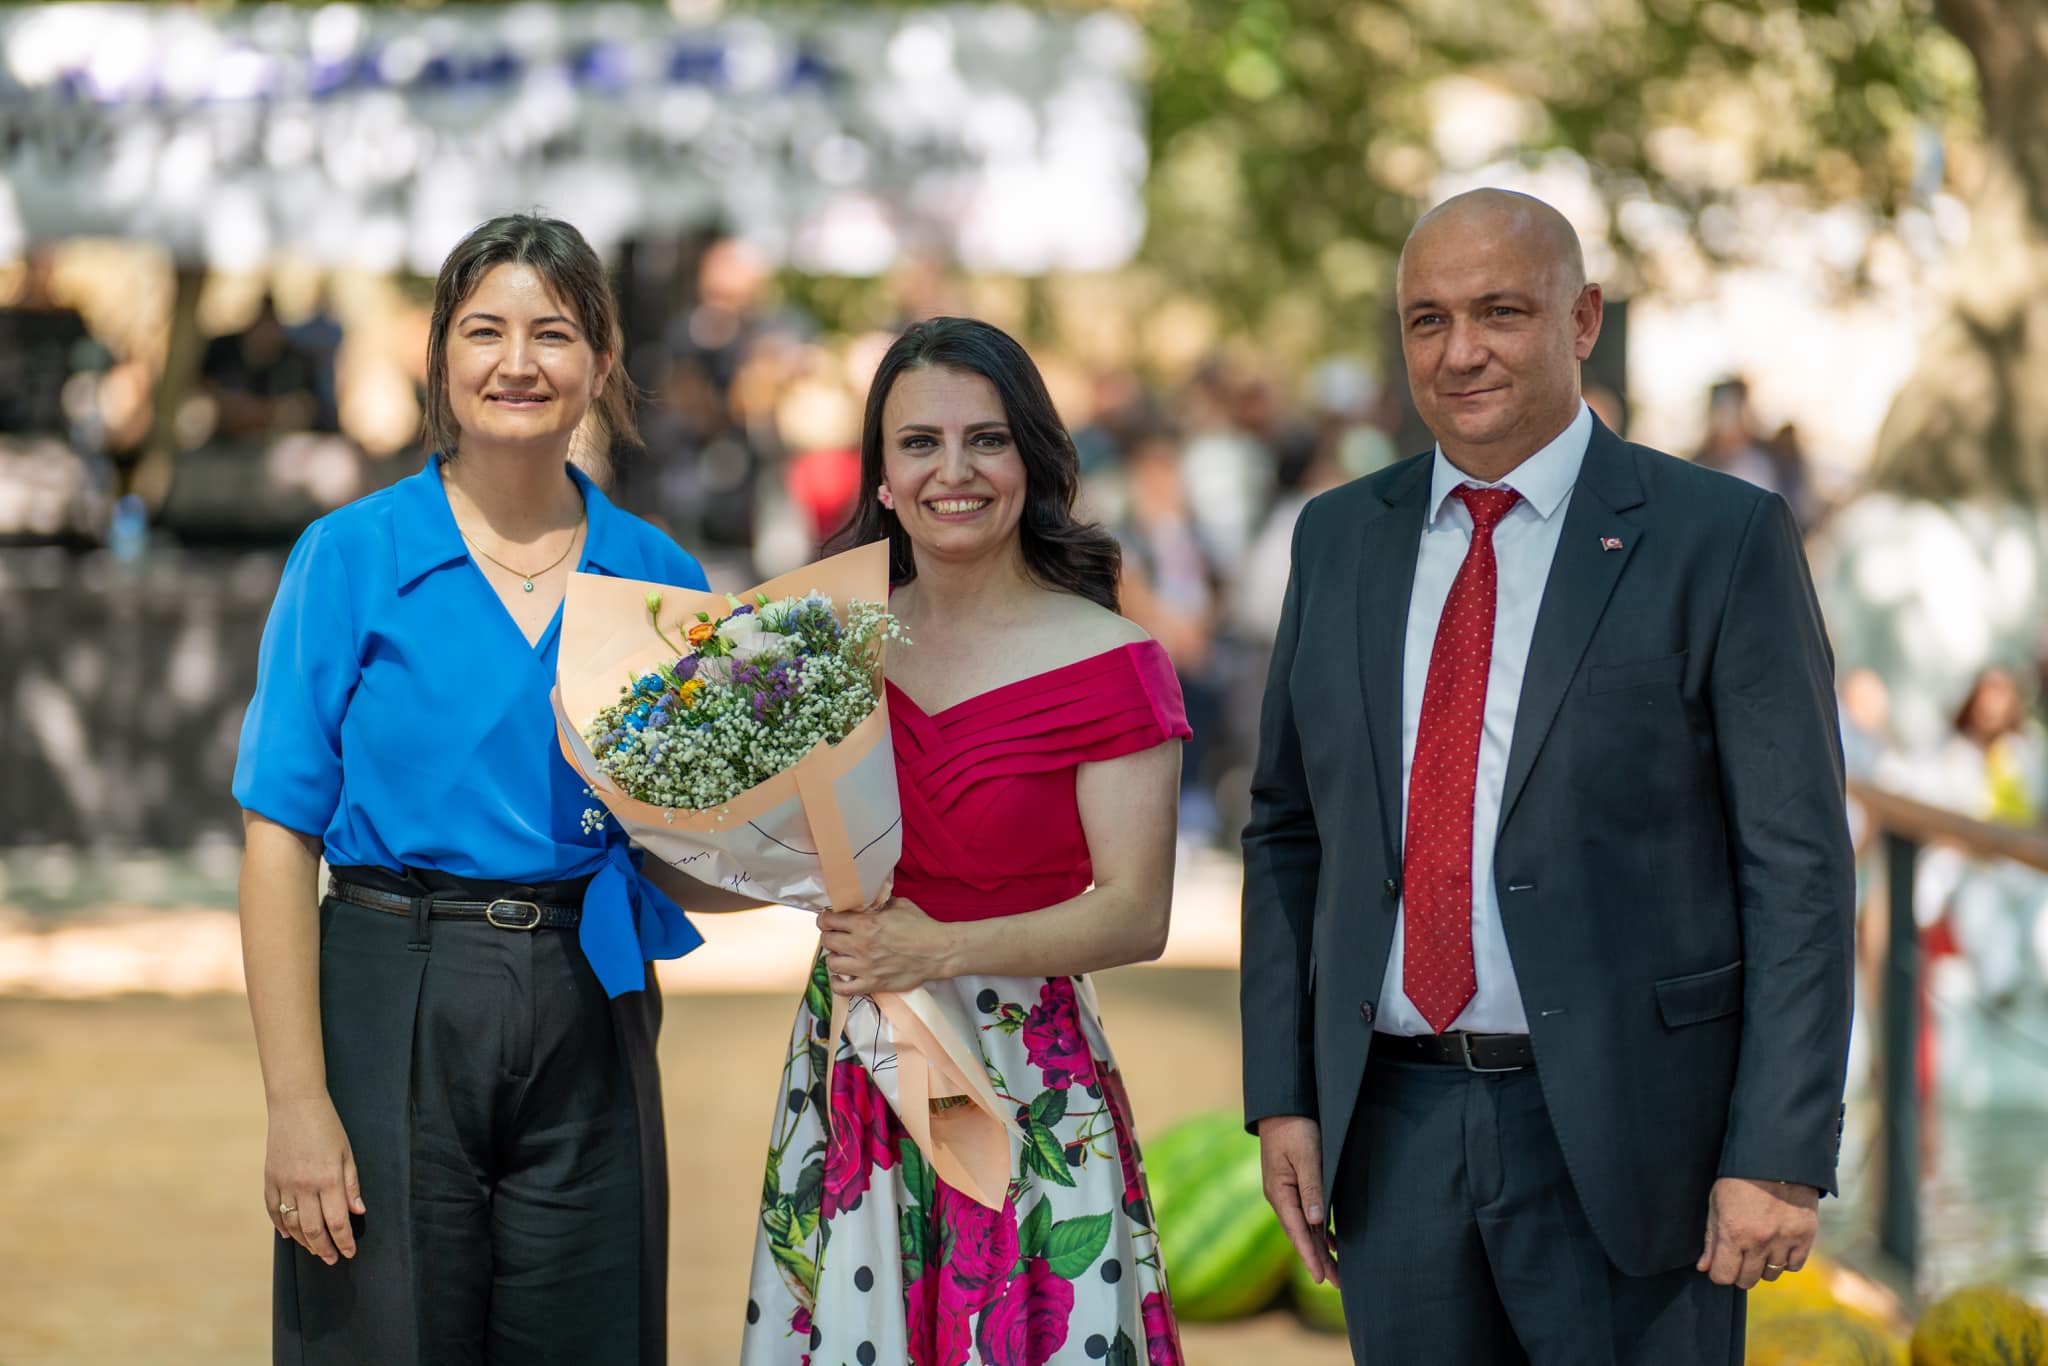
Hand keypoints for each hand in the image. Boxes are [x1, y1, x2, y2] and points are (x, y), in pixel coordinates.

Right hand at [265, 1094, 365, 1265]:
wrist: (295, 1105)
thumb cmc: (327, 1127)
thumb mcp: (347, 1152)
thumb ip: (351, 1184)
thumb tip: (358, 1212)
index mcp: (329, 1179)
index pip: (338, 1221)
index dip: (344, 1241)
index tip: (349, 1253)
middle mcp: (305, 1186)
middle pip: (313, 1230)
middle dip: (324, 1249)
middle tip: (332, 1259)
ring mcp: (284, 1184)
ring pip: (292, 1225)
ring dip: (304, 1242)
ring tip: (315, 1250)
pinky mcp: (269, 1180)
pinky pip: (273, 1211)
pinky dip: (281, 1226)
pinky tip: (289, 1235)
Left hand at [816, 895, 951, 994]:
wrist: (938, 951)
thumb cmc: (921, 926)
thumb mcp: (898, 905)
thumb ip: (878, 903)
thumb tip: (866, 901)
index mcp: (865, 924)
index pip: (829, 920)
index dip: (825, 918)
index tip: (829, 919)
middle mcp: (860, 946)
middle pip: (827, 941)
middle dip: (830, 936)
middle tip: (837, 935)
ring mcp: (865, 967)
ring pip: (831, 963)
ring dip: (835, 957)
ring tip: (843, 955)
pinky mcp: (872, 984)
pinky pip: (842, 988)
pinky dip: (837, 983)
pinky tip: (841, 976)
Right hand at [1258, 1115, 1339, 1288]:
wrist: (1282, 1107)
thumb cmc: (1295, 1128)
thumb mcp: (1306, 1156)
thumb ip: (1311, 1187)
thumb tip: (1315, 1221)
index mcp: (1280, 1193)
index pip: (1297, 1231)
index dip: (1309, 1255)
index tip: (1320, 1278)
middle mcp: (1281, 1197)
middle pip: (1301, 1235)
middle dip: (1318, 1260)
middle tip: (1337, 1284)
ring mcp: (1286, 1192)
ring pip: (1306, 1227)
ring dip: (1320, 1248)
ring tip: (1337, 1271)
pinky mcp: (1294, 1185)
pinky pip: (1307, 1215)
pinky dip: (1320, 1231)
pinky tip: (1332, 1241)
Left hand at [1697, 1176, 1818, 1288]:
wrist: (1776, 1159)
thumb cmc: (1739, 1179)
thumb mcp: (1717, 1204)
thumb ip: (1711, 1239)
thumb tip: (1705, 1268)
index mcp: (1733, 1232)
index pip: (1724, 1276)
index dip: (1720, 1273)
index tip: (1721, 1265)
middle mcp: (1759, 1241)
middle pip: (1747, 1280)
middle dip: (1740, 1272)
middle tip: (1740, 1255)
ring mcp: (1784, 1240)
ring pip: (1771, 1275)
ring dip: (1763, 1266)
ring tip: (1760, 1247)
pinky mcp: (1805, 1236)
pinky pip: (1794, 1266)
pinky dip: (1785, 1260)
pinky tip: (1778, 1245)